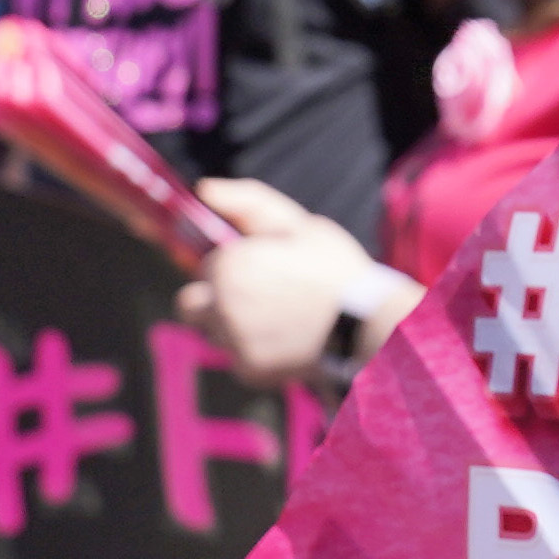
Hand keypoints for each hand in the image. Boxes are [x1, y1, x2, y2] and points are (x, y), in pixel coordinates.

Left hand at [175, 181, 389, 385]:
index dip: (235, 266)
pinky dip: (256, 353)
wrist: (367, 323)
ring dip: (233, 328)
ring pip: (213, 334)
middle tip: (256, 301)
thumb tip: (204, 189)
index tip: (265, 270)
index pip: (207, 266)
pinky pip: (238, 360)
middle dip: (213, 302)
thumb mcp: (298, 223)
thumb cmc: (335, 268)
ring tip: (278, 322)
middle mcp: (221, 304)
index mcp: (229, 264)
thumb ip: (248, 202)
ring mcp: (233, 340)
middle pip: (190, 305)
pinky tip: (287, 342)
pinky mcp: (248, 369)